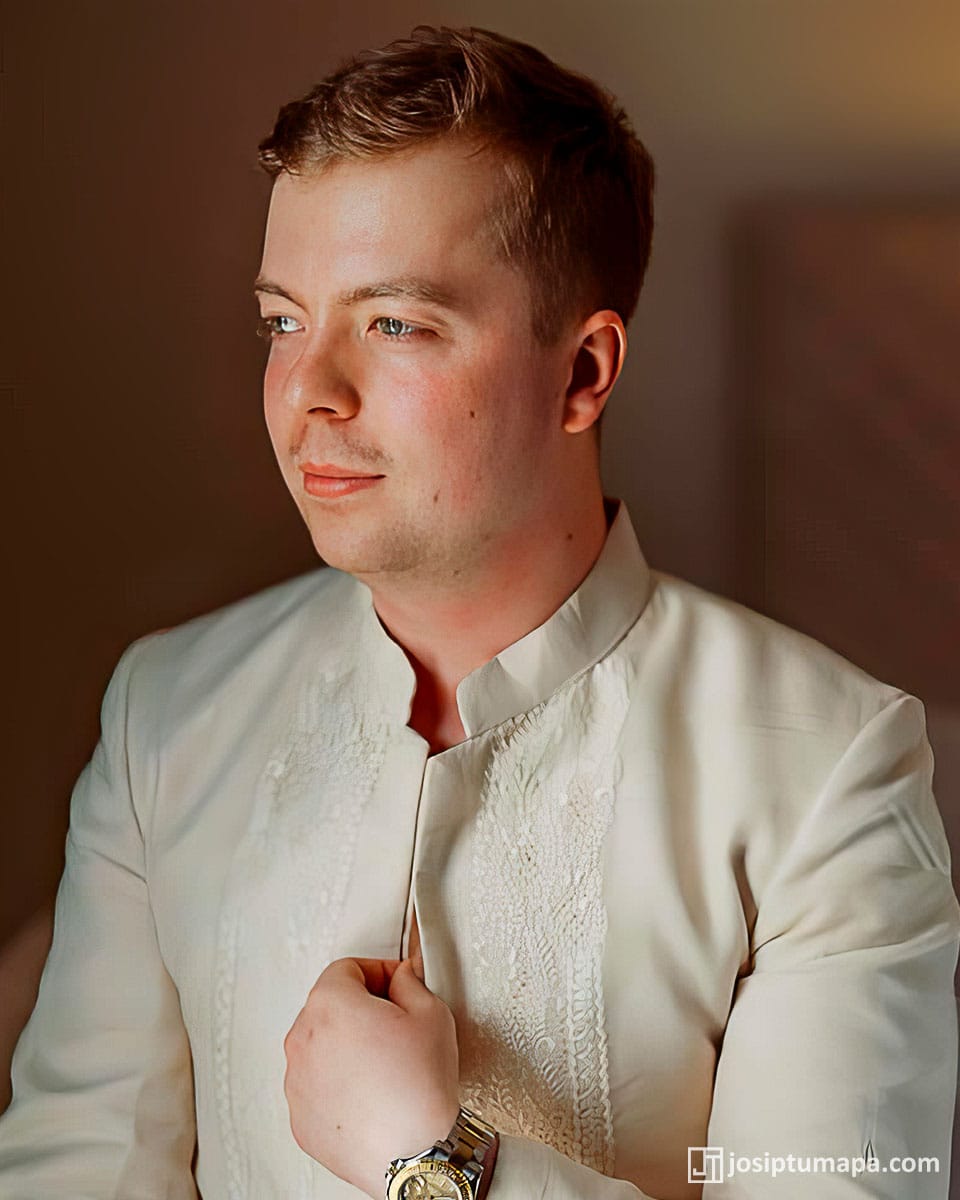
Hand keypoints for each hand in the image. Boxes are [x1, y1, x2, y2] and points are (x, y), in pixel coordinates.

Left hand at [283, 946, 460, 1198]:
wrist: (415, 1155)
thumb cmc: (421, 1087)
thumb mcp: (431, 1013)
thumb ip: (410, 982)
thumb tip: (401, 977)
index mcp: (330, 1004)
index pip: (347, 968)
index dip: (378, 972)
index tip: (396, 985)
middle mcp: (303, 1040)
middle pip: (329, 1006)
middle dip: (360, 1009)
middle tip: (394, 1025)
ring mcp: (297, 1082)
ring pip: (320, 1048)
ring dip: (346, 1047)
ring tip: (383, 1066)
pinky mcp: (300, 1118)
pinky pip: (317, 1087)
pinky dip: (338, 1085)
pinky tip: (370, 1094)